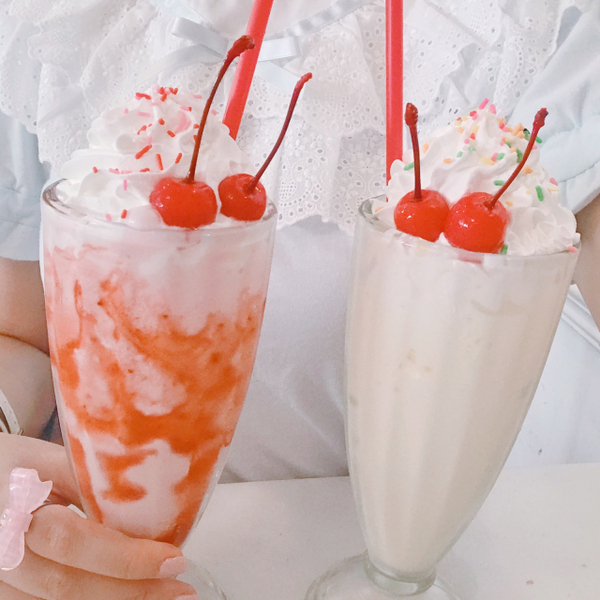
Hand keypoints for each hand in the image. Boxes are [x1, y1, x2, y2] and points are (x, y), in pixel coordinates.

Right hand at [0, 435, 196, 598]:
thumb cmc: (15, 468)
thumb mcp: (49, 459)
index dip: (125, 557)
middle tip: (181, 589)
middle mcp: (3, 551)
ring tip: (164, 597)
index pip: (72, 540)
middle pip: (67, 586)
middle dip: (132, 592)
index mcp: (15, 506)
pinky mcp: (5, 597)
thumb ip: (93, 479)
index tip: (173, 558)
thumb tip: (156, 498)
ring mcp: (0, 582)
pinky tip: (127, 599)